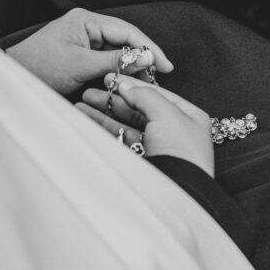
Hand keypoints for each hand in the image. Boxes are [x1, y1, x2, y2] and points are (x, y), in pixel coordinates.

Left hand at [7, 8, 172, 94]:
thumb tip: (146, 58)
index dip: (149, 48)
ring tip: (148, 82)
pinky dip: (118, 72)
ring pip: (118, 53)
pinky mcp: (81, 55)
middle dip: (143, 58)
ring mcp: (84, 40)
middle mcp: (88, 26)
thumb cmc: (40, 68)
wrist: (12, 77)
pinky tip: (128, 83)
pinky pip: (107, 62)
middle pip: (125, 40)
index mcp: (87, 20)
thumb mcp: (81, 66)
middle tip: (161, 77)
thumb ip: (115, 61)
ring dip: (131, 67)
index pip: (128, 31)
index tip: (166, 65)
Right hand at [77, 74, 214, 176]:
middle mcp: (174, 132)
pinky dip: (105, 131)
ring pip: (126, 126)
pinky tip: (87, 122)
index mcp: (188, 117)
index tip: (111, 78)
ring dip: (104, 115)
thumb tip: (125, 85)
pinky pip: (121, 142)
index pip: (157, 95)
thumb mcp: (166, 113)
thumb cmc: (181, 151)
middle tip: (90, 93)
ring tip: (81, 105)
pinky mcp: (143, 163)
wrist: (178, 190)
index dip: (133, 85)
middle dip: (114, 101)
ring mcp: (157, 149)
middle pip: (139, 110)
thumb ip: (144, 95)